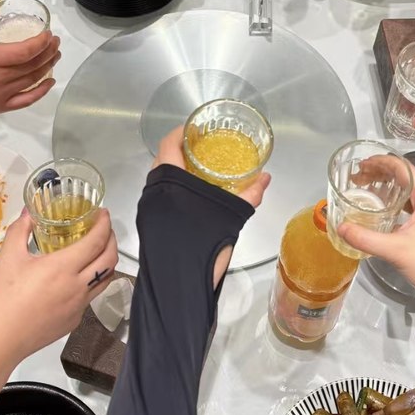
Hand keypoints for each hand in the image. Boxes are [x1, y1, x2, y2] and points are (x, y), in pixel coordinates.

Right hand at [0, 11, 60, 116]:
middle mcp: (0, 77)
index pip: (27, 50)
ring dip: (48, 66)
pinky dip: (41, 91)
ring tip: (55, 56)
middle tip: (55, 42)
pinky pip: (27, 100)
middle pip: (34, 64)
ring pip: (33, 79)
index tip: (48, 34)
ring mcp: (1, 94)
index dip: (42, 42)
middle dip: (49, 51)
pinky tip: (49, 82)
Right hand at [0, 208, 117, 362]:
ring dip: (107, 261)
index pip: (96, 241)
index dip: (104, 225)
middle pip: (110, 260)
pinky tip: (76, 279)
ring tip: (97, 250)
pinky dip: (92, 281)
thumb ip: (20, 231)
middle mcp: (78, 287)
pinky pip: (91, 297)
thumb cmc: (2, 299)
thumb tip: (29, 213)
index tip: (103, 214)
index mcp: (63, 268)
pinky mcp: (74, 321)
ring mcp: (79, 306)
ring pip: (106, 279)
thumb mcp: (7, 259)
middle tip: (104, 229)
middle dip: (112, 240)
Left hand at [152, 127, 270, 285]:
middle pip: (162, 159)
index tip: (197, 130)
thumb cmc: (203, 248)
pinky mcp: (148, 223)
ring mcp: (148, 208)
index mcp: (170, 182)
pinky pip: (158, 195)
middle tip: (203, 149)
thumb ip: (248, 195)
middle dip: (181, 151)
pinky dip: (172, 188)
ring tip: (199, 170)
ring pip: (159, 178)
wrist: (180, 285)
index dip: (182, 133)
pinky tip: (191, 197)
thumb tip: (265, 178)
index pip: (169, 145)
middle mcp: (154, 192)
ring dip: (175, 170)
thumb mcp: (230, 218)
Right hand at [337, 167, 414, 302]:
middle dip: (380, 173)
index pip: (404, 168)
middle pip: (405, 177)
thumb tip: (341, 227)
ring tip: (366, 189)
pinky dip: (394, 202)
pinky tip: (381, 211)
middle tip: (359, 177)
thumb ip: (365, 238)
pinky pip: (410, 205)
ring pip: (408, 191)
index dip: (381, 162)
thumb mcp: (395, 251)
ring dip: (387, 187)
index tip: (362, 164)